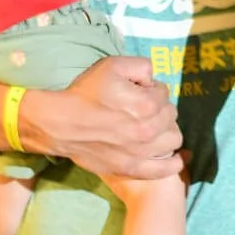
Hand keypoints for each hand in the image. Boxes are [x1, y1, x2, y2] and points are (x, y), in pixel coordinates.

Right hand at [26, 56, 183, 179]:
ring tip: (153, 127)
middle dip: (159, 108)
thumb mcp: (113, 65)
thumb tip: (153, 81)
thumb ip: (142, 66)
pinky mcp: (133, 168)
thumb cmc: (86, 93)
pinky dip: (174, 162)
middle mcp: (148, 130)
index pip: (163, 92)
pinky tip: (174, 156)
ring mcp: (142, 152)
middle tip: (142, 109)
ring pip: (173, 139)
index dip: (151, 88)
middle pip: (170, 115)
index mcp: (146, 104)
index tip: (138, 91)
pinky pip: (166, 168)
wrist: (61, 124)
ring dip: (166, 130)